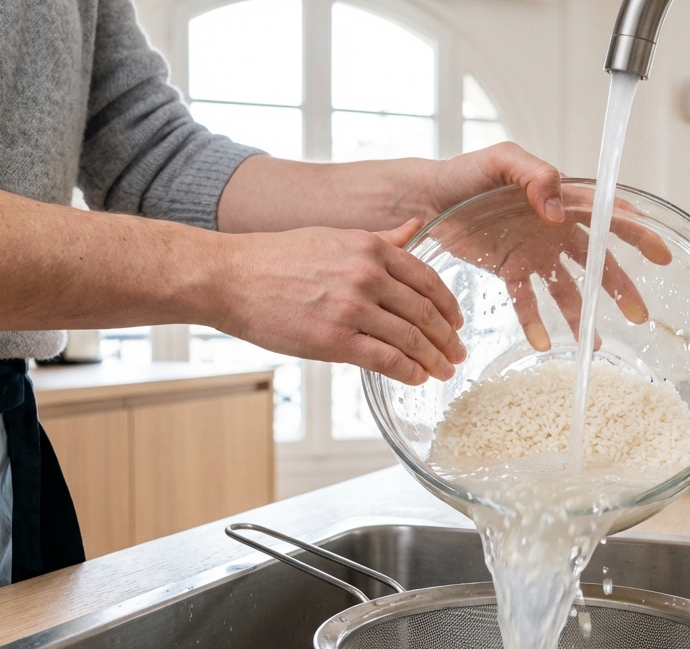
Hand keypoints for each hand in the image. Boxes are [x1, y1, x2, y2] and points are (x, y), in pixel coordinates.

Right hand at [207, 220, 465, 385]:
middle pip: (425, 312)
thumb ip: (380, 239)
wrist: (230, 277)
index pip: (427, 280)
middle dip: (448, 338)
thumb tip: (414, 228)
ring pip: (411, 339)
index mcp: (370, 248)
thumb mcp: (335, 237)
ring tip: (442, 372)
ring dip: (433, 360)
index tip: (458, 323)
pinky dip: (408, 372)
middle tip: (458, 355)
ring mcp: (352, 308)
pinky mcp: (334, 339)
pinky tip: (417, 378)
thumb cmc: (276, 258)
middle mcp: (367, 275)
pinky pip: (386, 359)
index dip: (449, 306)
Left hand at [412, 145, 671, 349]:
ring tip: (597, 342)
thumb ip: (534, 176)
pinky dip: (535, 322)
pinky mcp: (509, 269)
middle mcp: (554, 228)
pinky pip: (527, 300)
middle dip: (620, 287)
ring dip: (583, 313)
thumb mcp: (501, 161)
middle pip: (597, 260)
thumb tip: (558, 210)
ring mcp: (534, 251)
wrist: (426, 198)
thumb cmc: (464, 173)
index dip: (636, 233)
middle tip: (640, 315)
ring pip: (567, 287)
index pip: (607, 214)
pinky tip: (543, 343)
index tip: (661, 254)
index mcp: (560, 198)